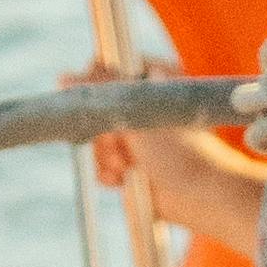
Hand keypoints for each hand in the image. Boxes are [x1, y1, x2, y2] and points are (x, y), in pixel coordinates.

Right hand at [60, 60, 266, 249]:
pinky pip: (104, 164)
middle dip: (104, 134)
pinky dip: (110, 173)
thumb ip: (102, 90)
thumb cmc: (181, 149)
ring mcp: (139, 136)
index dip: (96, 91)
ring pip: (98, 140)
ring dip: (106, 157)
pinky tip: (124, 179)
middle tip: (121, 146)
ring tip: (128, 167)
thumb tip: (64, 77)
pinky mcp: (135, 164)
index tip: (99, 108)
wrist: (202, 196)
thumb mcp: (138, 111)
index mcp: (153, 79)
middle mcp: (145, 104)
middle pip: (97, 109)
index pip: (107, 70)